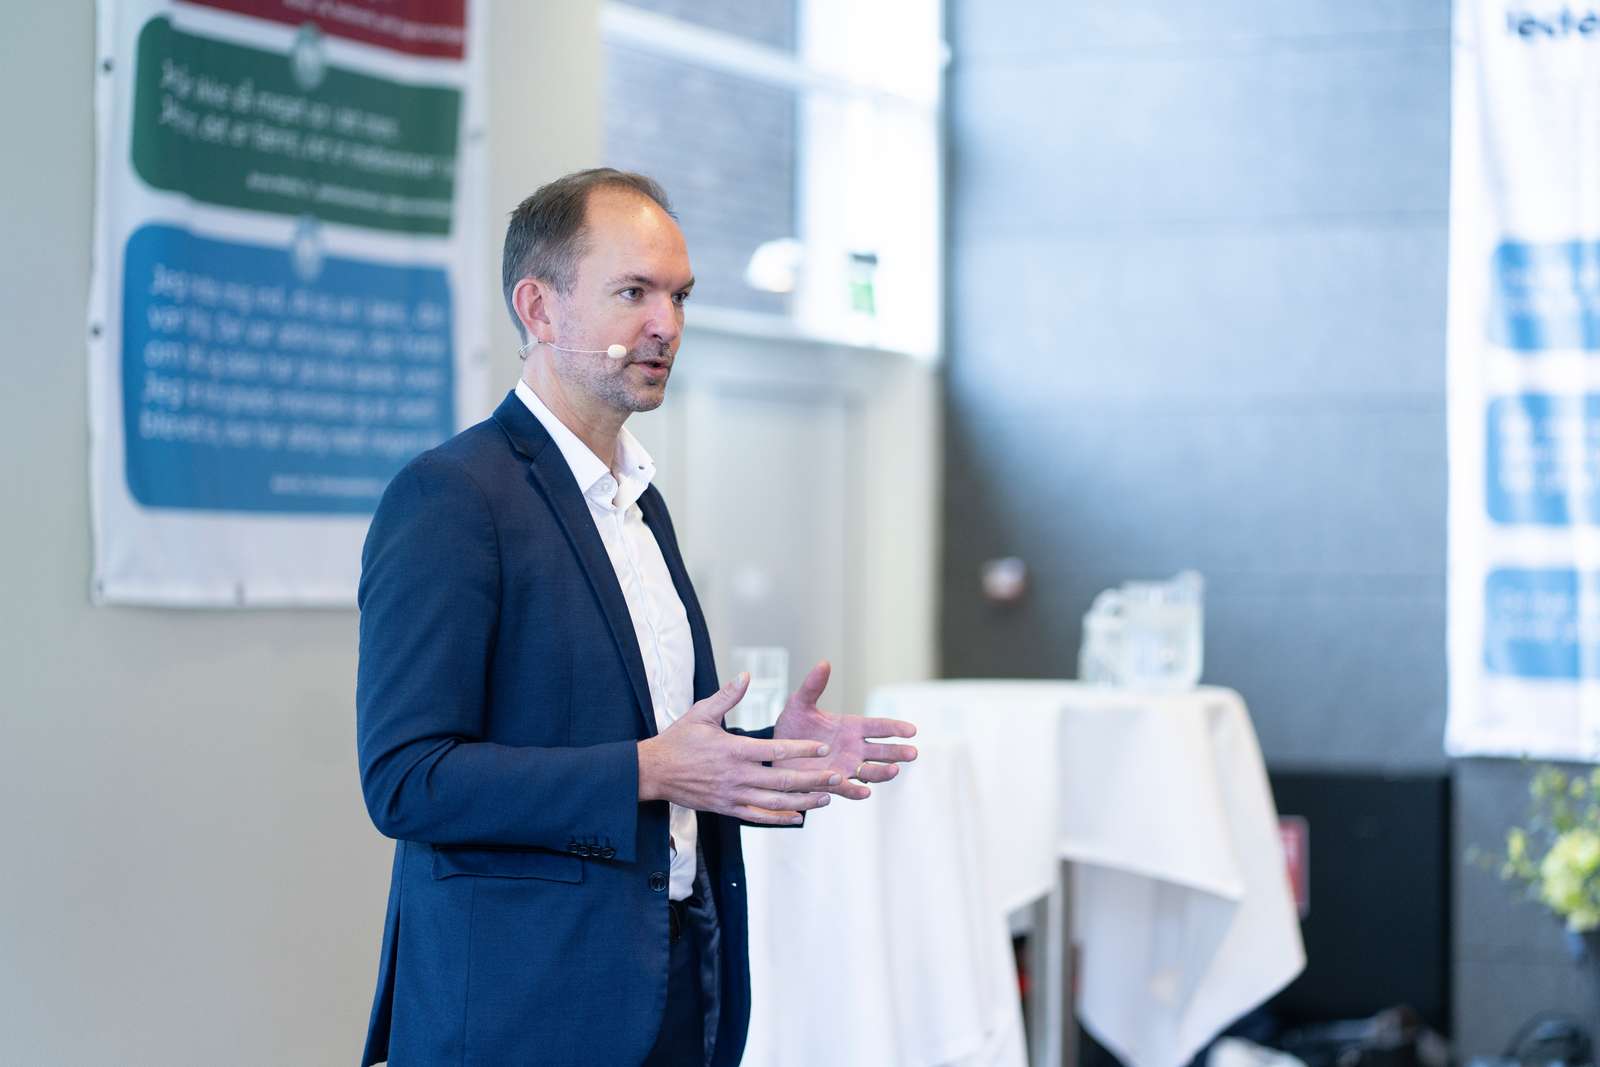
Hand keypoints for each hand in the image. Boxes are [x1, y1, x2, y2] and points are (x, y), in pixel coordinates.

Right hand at [638, 673, 843, 824]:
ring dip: (803, 801)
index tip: (824, 748)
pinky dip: (780, 818)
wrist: (653, 772)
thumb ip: (727, 696)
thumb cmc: (677, 740)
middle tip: (836, 776)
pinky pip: (758, 817)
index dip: (803, 750)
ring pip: (775, 802)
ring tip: (826, 798)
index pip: (776, 751)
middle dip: (812, 779)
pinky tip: (798, 816)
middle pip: (782, 780)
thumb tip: (746, 675)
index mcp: (733, 749)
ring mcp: (733, 795)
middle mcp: (737, 776)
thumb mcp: (700, 713)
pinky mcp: (727, 809)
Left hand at [773, 661, 917, 799]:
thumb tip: (824, 663)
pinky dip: (856, 792)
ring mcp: (845, 767)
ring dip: (883, 772)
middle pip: (881, 751)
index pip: (879, 727)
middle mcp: (853, 748)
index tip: (912, 730)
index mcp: (851, 727)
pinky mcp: (831, 783)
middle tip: (913, 753)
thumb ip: (813, 686)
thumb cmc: (792, 726)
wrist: (776, 751)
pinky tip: (865, 792)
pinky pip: (847, 789)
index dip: (896, 728)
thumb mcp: (800, 704)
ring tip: (894, 770)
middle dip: (897, 752)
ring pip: (870, 771)